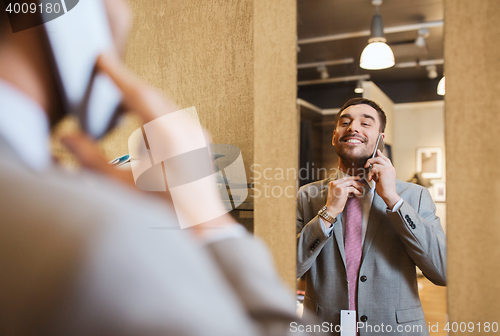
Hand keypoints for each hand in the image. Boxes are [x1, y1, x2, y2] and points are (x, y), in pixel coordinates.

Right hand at [63, 53, 236, 234]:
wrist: (199, 226)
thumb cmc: (165, 211)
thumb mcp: (121, 186)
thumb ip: (91, 159)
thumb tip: (69, 138)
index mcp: (168, 136)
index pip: (139, 93)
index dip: (117, 74)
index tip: (103, 59)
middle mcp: (187, 130)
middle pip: (152, 96)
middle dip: (128, 90)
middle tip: (108, 88)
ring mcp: (198, 135)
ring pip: (166, 106)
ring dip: (145, 108)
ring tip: (133, 132)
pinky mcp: (202, 141)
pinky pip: (178, 118)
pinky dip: (160, 120)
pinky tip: (152, 143)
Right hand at [325, 176, 364, 226]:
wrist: (332, 208)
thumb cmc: (334, 202)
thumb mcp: (337, 192)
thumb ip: (342, 187)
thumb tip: (351, 186)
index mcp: (333, 183)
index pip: (344, 178)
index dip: (352, 178)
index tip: (357, 178)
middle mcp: (335, 183)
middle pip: (348, 179)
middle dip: (356, 181)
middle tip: (362, 184)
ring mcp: (338, 185)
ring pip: (351, 182)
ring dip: (358, 186)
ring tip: (361, 190)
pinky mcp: (343, 189)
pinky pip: (352, 189)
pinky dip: (357, 191)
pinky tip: (359, 194)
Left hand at [364, 150, 400, 208]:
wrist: (389, 195)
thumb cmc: (385, 190)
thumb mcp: (380, 179)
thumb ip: (378, 173)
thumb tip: (373, 168)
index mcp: (391, 169)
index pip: (386, 159)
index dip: (381, 155)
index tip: (377, 151)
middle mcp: (390, 168)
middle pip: (380, 158)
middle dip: (371, 160)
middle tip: (366, 165)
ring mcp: (388, 168)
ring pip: (376, 163)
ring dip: (370, 171)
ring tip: (370, 178)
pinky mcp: (384, 170)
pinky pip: (374, 168)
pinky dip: (370, 174)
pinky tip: (371, 179)